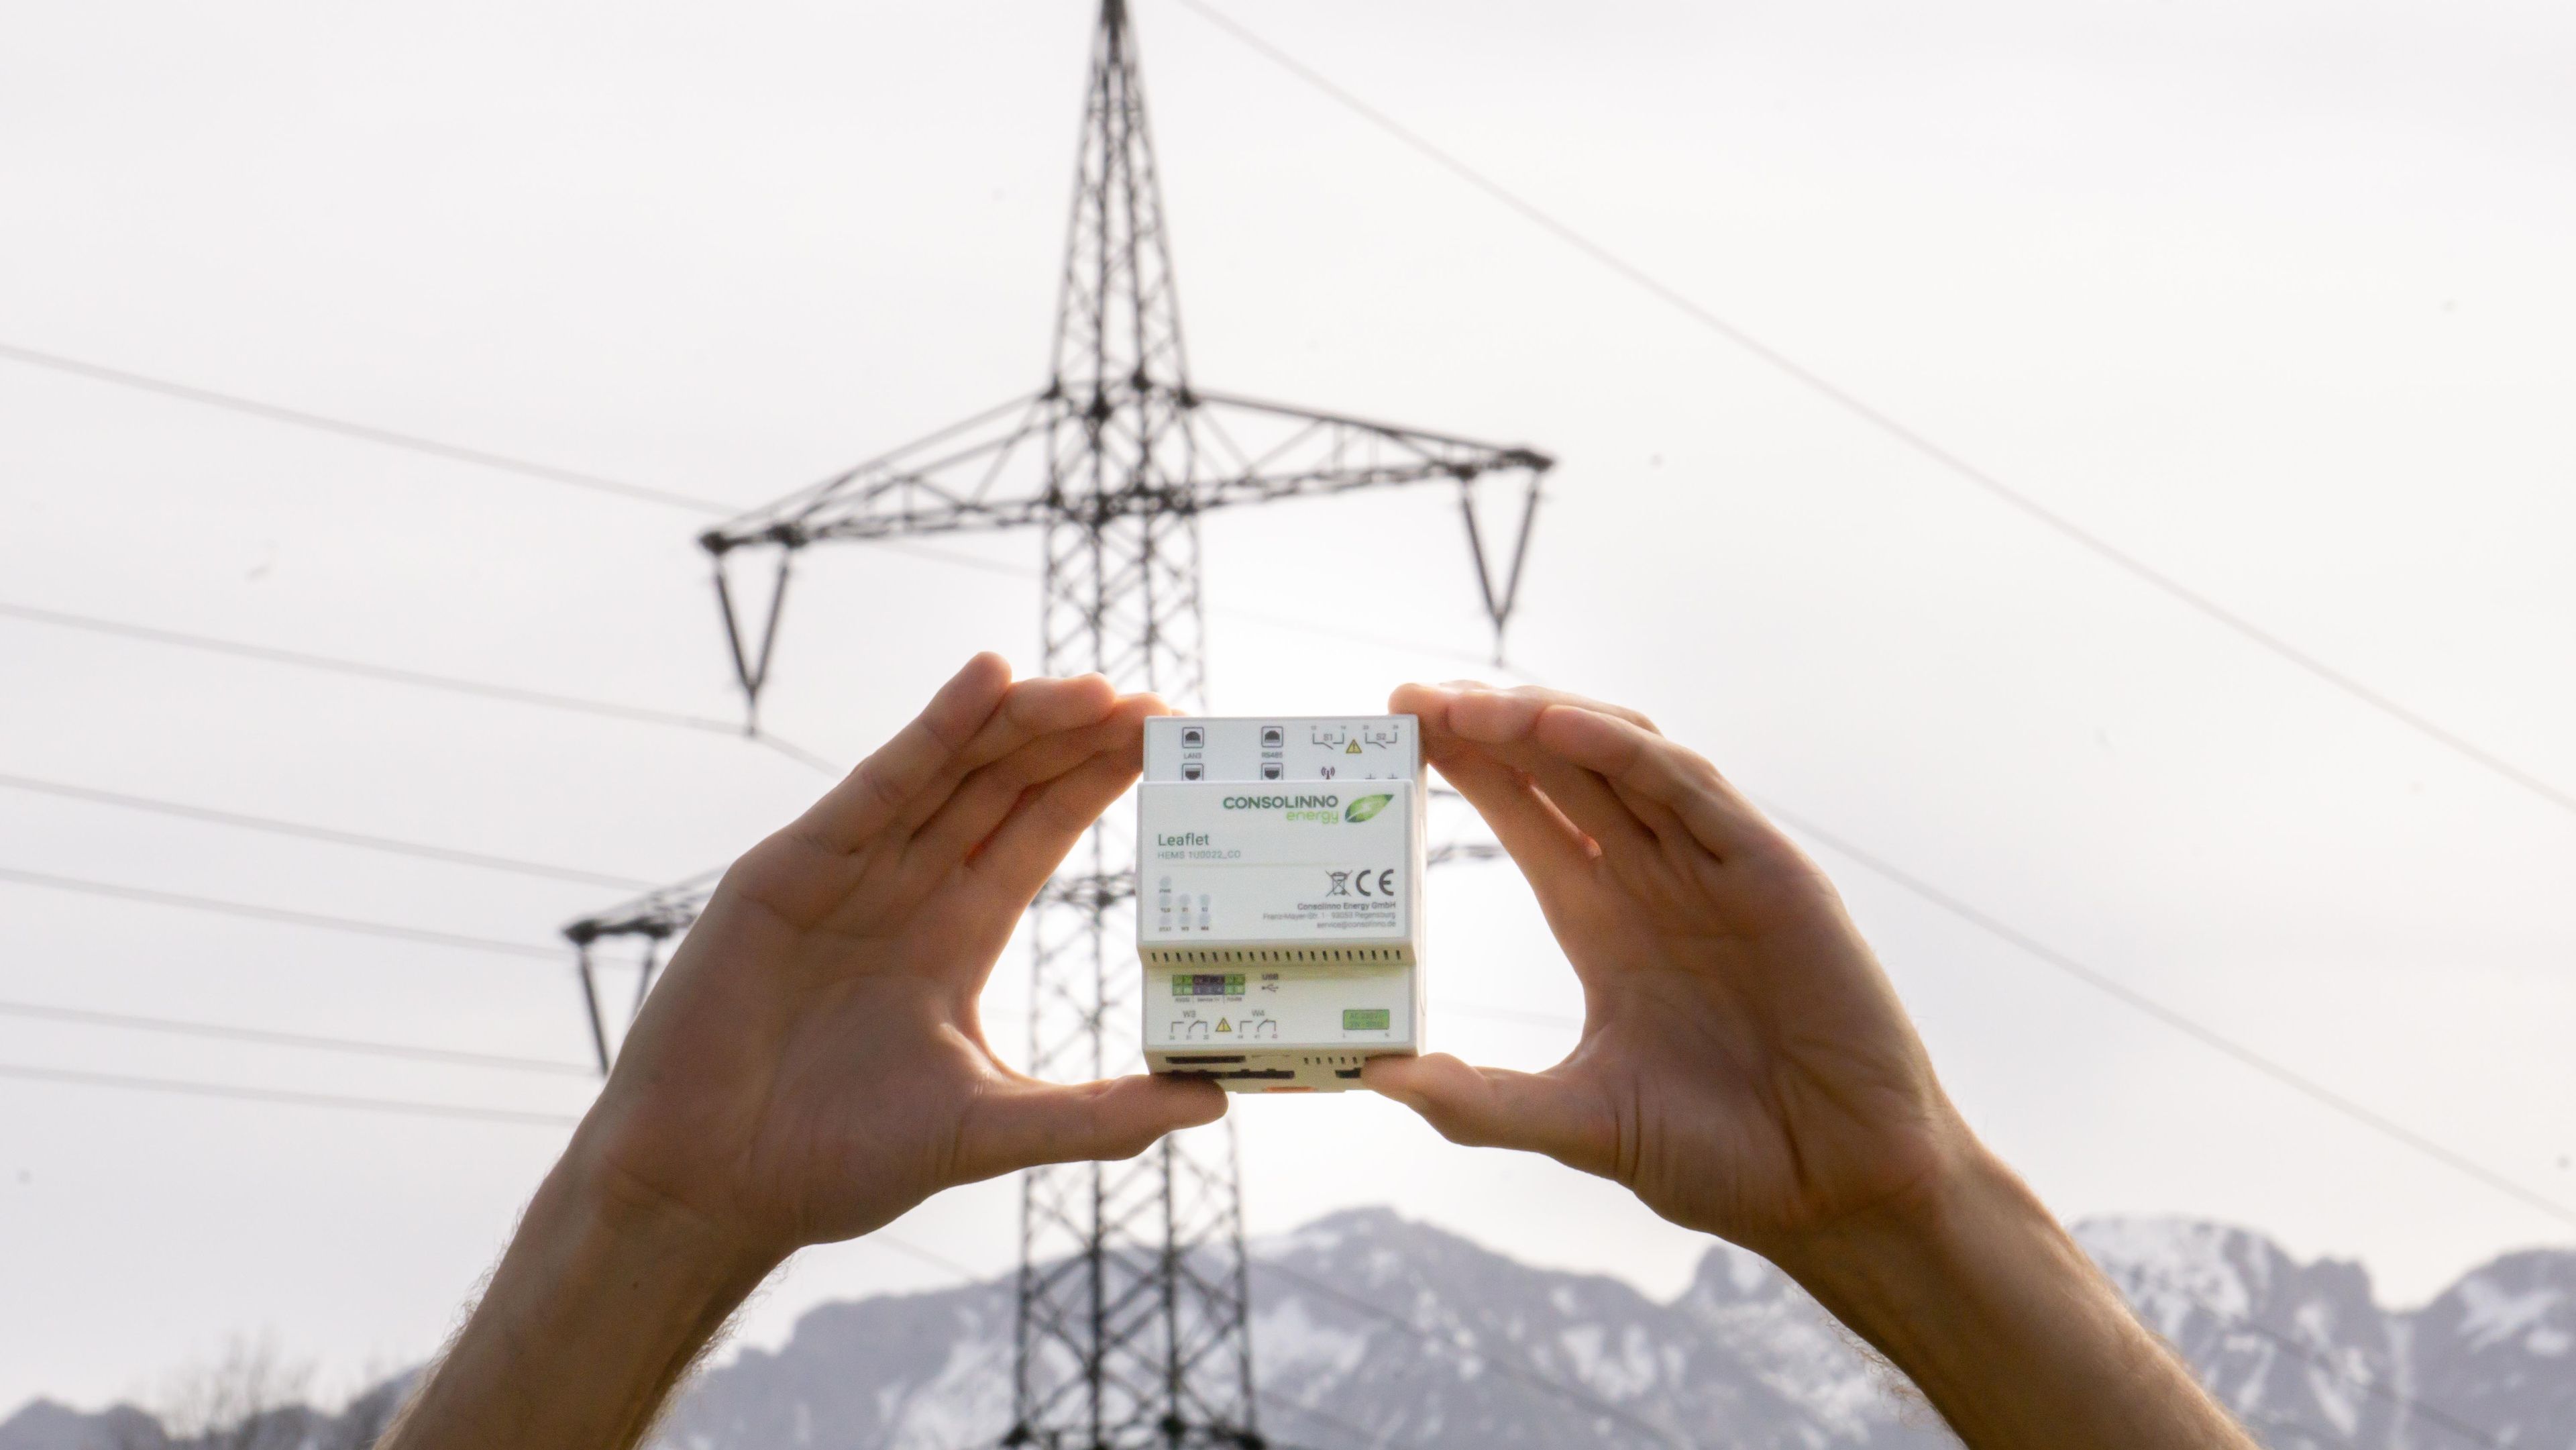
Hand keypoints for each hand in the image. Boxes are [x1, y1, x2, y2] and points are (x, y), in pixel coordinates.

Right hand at [571, 654, 1224, 1261]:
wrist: (710, 1188)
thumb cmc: (833, 1162)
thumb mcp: (989, 1131)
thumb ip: (1097, 1115)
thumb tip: (1213, 1102)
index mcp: (956, 934)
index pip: (1041, 830)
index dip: (1100, 780)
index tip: (1172, 741)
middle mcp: (908, 888)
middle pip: (1006, 784)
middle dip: (1076, 739)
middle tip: (1155, 704)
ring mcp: (849, 872)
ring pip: (952, 770)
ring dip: (1022, 722)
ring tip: (1095, 688)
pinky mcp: (789, 870)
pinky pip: (876, 786)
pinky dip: (932, 730)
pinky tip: (986, 680)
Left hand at [1364, 683, 1965, 1257]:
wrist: (1839, 1189)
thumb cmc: (1722, 1159)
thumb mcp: (1579, 1124)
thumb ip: (1480, 1102)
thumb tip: (1378, 1077)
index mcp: (1604, 921)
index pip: (1526, 816)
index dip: (1466, 768)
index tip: (1396, 730)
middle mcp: (1655, 880)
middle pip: (1561, 770)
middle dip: (1487, 727)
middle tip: (1409, 700)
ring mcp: (1714, 869)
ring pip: (1621, 759)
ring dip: (1545, 722)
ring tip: (1469, 705)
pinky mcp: (1772, 873)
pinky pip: (1690, 789)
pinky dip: (1624, 750)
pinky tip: (1558, 725)